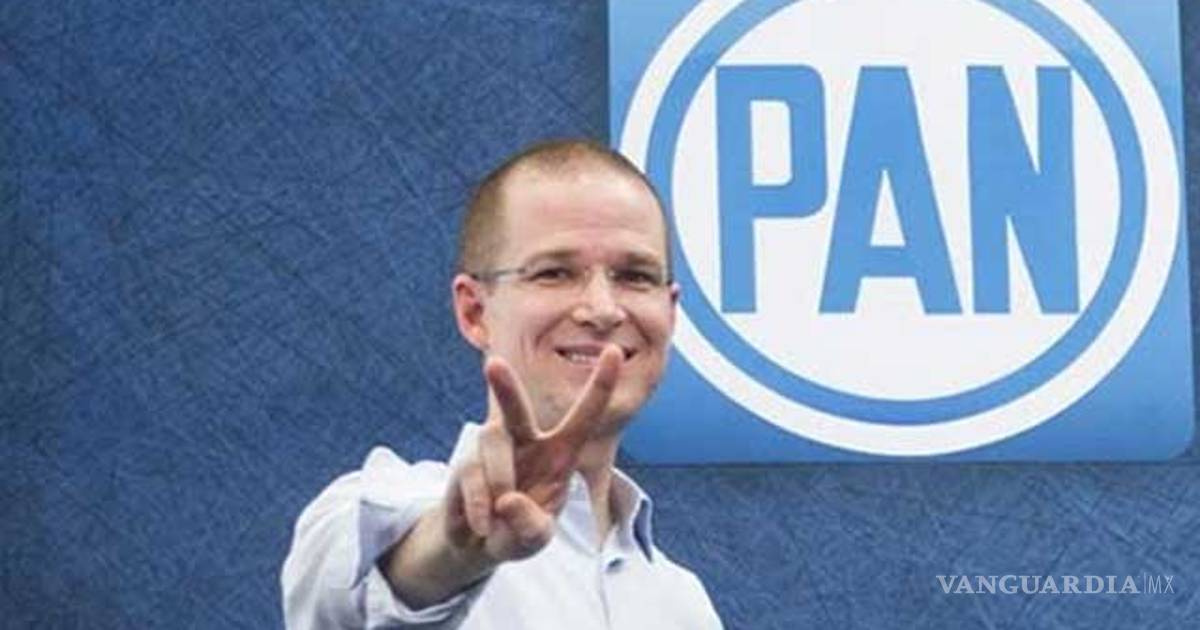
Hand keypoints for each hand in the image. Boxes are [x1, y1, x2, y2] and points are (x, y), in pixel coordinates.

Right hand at [444, 344, 621, 562]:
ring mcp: (495, 450)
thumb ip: (531, 526)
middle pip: (517, 410)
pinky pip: (471, 472)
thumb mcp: (536, 538)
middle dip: (506, 388)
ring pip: (492, 441)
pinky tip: (483, 524)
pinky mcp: (467, 463)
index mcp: (561, 453)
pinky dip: (478, 503)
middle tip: (492, 365)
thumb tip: (508, 500)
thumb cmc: (520, 530)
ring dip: (498, 478)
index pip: (584, 415)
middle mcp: (528, 442)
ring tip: (498, 514)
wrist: (480, 545)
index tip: (614, 351)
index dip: (600, 384)